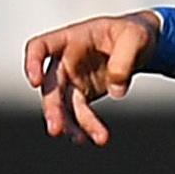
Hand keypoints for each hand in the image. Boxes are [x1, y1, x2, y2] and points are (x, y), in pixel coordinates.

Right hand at [23, 14, 158, 145]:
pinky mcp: (84, 93)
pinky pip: (78, 112)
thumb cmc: (134, 33)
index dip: (32, 62)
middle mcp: (65, 60)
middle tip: (55, 129)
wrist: (142, 43)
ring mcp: (73, 78)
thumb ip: (124, 60)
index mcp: (71, 38)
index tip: (35, 82)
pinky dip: (85, 125)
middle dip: (52, 107)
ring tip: (80, 140)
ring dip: (70, 123)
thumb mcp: (137, 37)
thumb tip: (116, 92)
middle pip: (50, 84)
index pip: (40, 46)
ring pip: (63, 104)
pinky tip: (95, 137)